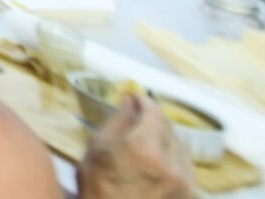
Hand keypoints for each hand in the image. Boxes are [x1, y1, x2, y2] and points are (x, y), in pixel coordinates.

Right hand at [77, 90, 195, 198]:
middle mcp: (172, 162)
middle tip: (139, 118)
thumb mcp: (97, 151)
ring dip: (166, 139)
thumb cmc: (97, 190)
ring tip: (148, 141)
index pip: (153, 112)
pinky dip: (173, 158)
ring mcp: (185, 181)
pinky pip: (185, 166)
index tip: (134, 97)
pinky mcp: (191, 195)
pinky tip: (157, 162)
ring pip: (181, 147)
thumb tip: (130, 100)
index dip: (144, 102)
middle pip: (170, 128)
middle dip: (155, 120)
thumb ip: (117, 122)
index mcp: (145, 148)